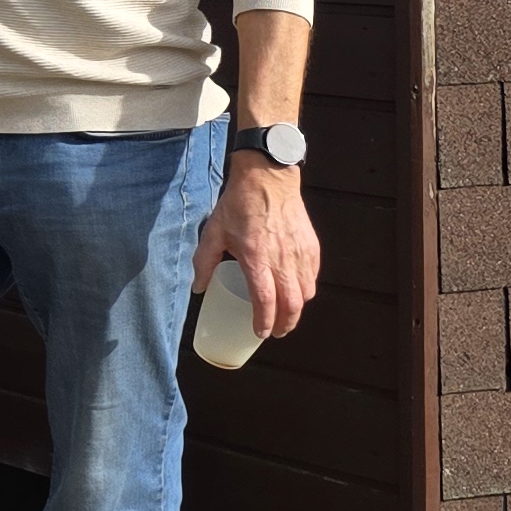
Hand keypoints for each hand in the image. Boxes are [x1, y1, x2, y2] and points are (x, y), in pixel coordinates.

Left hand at [194, 155, 320, 338]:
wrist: (267, 177)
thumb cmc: (239, 204)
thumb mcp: (214, 232)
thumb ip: (204, 262)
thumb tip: (198, 288)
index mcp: (256, 257)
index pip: (265, 300)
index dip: (263, 322)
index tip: (259, 333)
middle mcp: (282, 259)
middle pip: (291, 304)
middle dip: (285, 324)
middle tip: (275, 332)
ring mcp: (300, 252)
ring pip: (306, 293)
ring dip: (297, 310)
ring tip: (286, 315)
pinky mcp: (311, 246)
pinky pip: (313, 276)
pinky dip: (306, 289)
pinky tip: (296, 291)